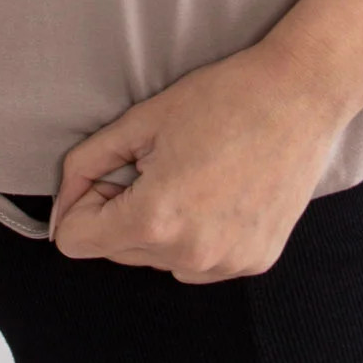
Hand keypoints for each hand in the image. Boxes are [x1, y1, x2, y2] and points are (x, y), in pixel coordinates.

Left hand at [47, 35, 349, 281]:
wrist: (300, 96)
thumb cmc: (222, 99)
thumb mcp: (140, 120)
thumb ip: (87, 163)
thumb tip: (62, 201)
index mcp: (155, 219)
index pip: (76, 242)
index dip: (81, 203)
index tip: (107, 173)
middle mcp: (189, 257)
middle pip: (116, 252)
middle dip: (119, 211)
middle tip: (152, 162)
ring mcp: (226, 266)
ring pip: (157, 259)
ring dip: (158, 226)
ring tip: (191, 174)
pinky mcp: (254, 263)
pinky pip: (198, 263)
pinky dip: (195, 235)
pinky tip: (218, 191)